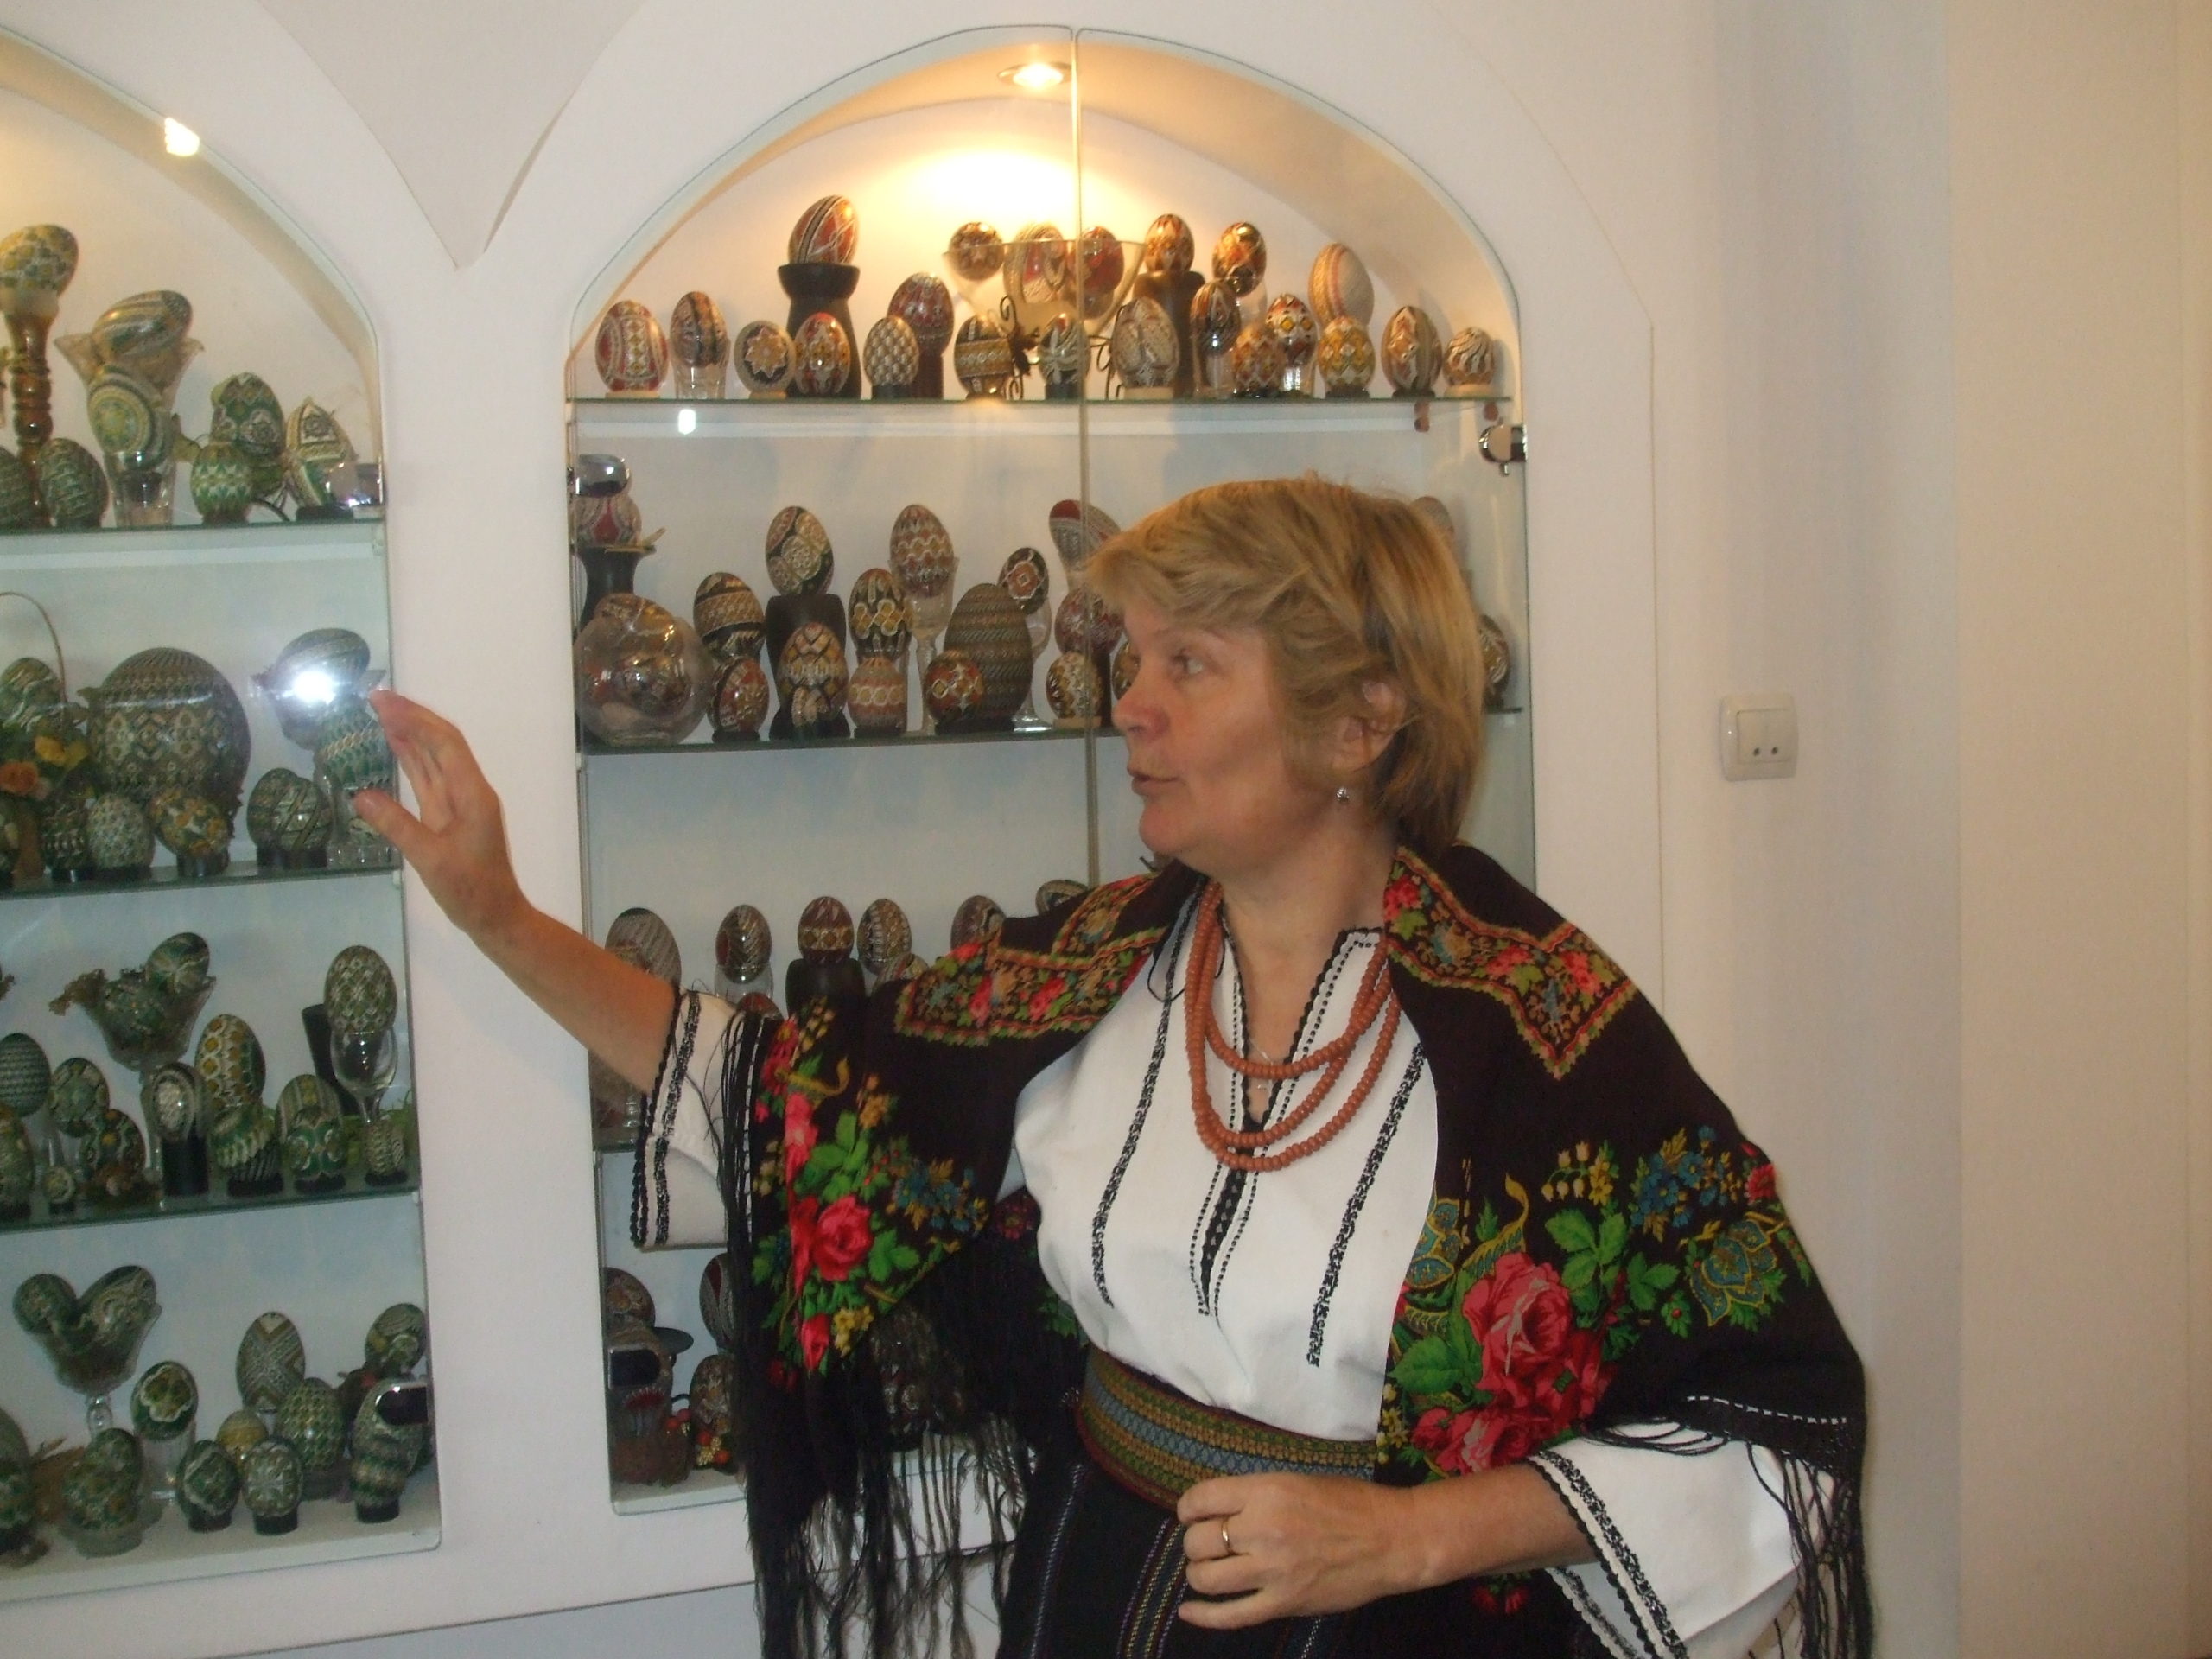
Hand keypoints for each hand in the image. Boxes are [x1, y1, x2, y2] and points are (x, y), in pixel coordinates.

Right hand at [353, 689, 529, 944]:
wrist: (495, 916)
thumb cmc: (470, 892)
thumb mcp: (430, 860)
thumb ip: (397, 827)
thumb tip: (360, 796)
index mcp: (472, 795)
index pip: (444, 744)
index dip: (415, 720)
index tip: (384, 703)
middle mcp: (468, 791)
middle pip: (440, 743)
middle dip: (411, 717)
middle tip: (376, 697)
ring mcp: (459, 802)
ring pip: (434, 758)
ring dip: (410, 733)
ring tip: (380, 711)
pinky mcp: (449, 815)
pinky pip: (429, 778)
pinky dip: (411, 759)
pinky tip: (395, 745)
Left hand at [1175, 1473, 1413, 1626]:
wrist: (1391, 1539)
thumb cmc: (1348, 1503)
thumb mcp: (1296, 1481)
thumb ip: (1256, 1495)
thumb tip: (1217, 1509)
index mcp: (1265, 1492)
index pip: (1200, 1499)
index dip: (1188, 1508)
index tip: (1193, 1514)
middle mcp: (1262, 1530)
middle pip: (1198, 1541)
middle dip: (1196, 1541)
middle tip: (1209, 1542)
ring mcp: (1271, 1571)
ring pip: (1205, 1577)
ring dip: (1199, 1572)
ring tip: (1211, 1568)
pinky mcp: (1283, 1604)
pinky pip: (1230, 1616)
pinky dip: (1202, 1616)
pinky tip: (1188, 1611)